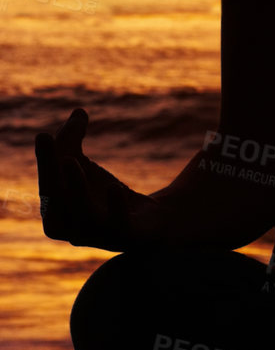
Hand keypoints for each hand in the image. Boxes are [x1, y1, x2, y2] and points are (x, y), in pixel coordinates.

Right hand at [35, 108, 160, 249]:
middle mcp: (74, 231)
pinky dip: (113, 207)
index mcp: (58, 215)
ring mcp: (101, 237)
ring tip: (73, 161)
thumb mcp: (87, 167)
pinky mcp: (128, 238)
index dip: (45, 162)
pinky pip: (117, 226)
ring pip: (83, 216)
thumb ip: (75, 141)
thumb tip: (78, 111)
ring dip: (76, 188)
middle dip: (52, 172)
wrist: (157, 221)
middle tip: (52, 142)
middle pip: (58, 202)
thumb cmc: (109, 196)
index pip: (47, 187)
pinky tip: (114, 187)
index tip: (43, 135)